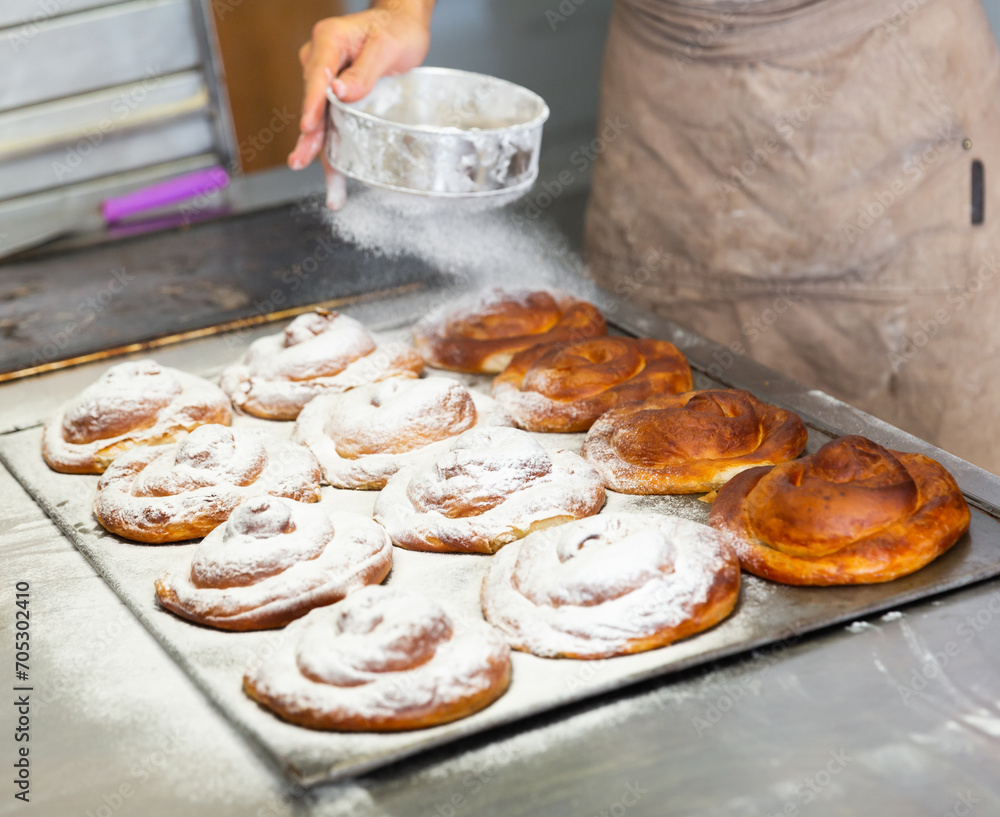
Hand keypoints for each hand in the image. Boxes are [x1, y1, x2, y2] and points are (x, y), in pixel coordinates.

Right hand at [289, 0, 434, 209]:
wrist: (402, 25)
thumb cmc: (396, 30)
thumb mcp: (386, 46)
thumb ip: (364, 70)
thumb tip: (340, 92)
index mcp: (329, 41)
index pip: (316, 76)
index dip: (312, 104)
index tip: (309, 126)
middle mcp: (321, 60)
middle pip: (314, 104)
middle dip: (310, 139)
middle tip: (301, 162)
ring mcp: (326, 81)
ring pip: (322, 121)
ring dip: (322, 155)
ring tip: (331, 190)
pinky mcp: (335, 97)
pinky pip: (332, 124)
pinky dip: (333, 151)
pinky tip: (336, 181)